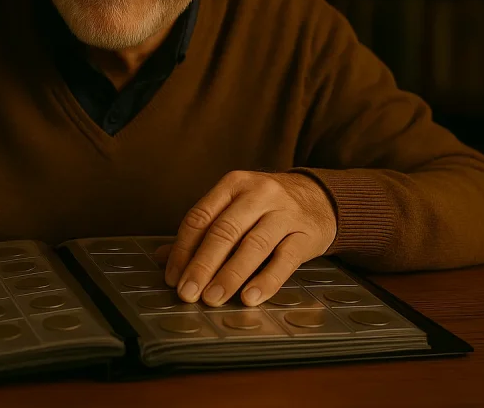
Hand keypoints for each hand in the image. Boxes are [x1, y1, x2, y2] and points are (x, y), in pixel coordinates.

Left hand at [162, 171, 336, 306]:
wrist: (320, 198)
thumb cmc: (267, 207)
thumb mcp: (234, 208)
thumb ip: (202, 231)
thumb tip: (163, 258)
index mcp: (233, 185)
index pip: (200, 217)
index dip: (183, 249)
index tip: (173, 277)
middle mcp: (258, 194)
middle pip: (224, 231)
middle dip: (202, 265)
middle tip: (188, 293)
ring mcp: (284, 213)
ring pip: (252, 245)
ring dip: (230, 275)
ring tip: (213, 298)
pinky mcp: (305, 234)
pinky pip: (283, 260)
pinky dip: (265, 280)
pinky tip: (249, 297)